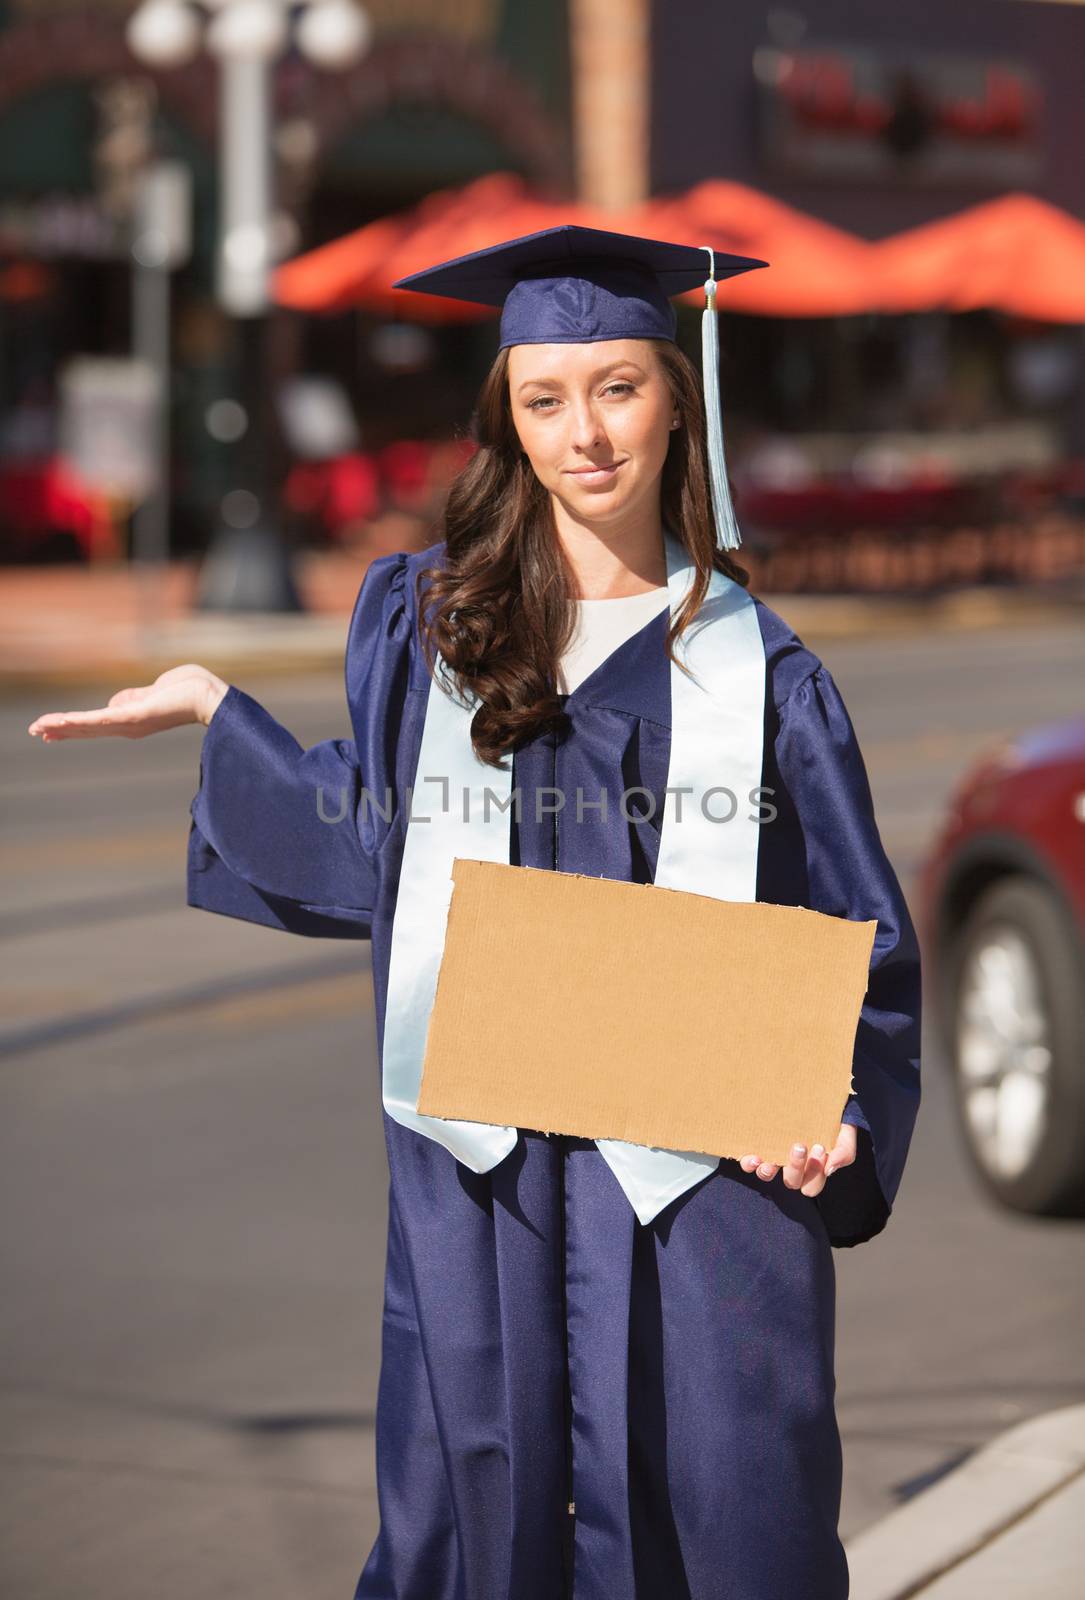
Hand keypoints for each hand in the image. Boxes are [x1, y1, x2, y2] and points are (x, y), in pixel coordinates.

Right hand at [27, 664, 229, 740]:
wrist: (209, 695)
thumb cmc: (189, 689)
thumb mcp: (153, 691)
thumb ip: (132, 697)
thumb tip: (115, 703)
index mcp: (132, 719)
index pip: (95, 724)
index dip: (73, 726)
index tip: (50, 729)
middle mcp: (129, 726)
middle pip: (87, 729)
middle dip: (60, 730)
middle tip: (35, 731)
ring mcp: (130, 723)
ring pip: (89, 726)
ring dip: (62, 726)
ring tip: (39, 728)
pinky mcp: (134, 717)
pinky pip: (101, 719)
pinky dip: (80, 722)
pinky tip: (62, 722)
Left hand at [739, 1123, 856, 1197]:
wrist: (817, 1089)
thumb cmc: (833, 1115)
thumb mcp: (845, 1131)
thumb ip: (844, 1150)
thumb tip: (829, 1168)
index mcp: (812, 1166)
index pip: (812, 1185)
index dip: (814, 1174)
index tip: (819, 1147)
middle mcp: (792, 1164)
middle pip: (791, 1181)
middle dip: (795, 1167)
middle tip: (799, 1146)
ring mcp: (774, 1154)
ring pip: (766, 1174)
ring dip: (766, 1171)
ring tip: (764, 1159)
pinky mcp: (759, 1142)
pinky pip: (749, 1158)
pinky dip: (748, 1160)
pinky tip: (752, 1154)